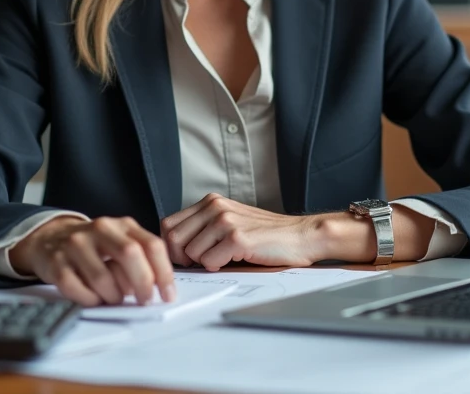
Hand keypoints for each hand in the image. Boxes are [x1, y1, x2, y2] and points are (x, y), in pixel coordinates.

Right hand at [10, 216, 175, 306]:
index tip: (168, 295)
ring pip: (103, 278)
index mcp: (122, 224)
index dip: (164, 273)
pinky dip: (90, 300)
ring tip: (114, 298)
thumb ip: (141, 258)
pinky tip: (93, 297)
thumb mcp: (120, 242)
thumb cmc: (94, 246)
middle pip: (130, 255)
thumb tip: (160, 288)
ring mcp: (75, 244)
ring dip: (114, 296)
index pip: (152, 245)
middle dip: (142, 283)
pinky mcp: (56, 263)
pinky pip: (78, 290)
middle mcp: (99, 230)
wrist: (50, 238)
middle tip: (145, 300)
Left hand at [160, 193, 322, 270]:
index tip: (186, 258)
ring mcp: (225, 220)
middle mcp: (214, 206)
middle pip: (173, 240)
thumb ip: (204, 228)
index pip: (168, 224)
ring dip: (206, 263)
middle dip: (183, 259)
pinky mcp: (236, 237)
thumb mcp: (230, 222)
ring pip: (190, 254)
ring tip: (227, 257)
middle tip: (203, 263)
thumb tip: (173, 250)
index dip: (172, 247)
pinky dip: (220, 267)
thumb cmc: (265, 235)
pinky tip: (238, 259)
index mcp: (210, 201)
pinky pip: (209, 262)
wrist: (301, 235)